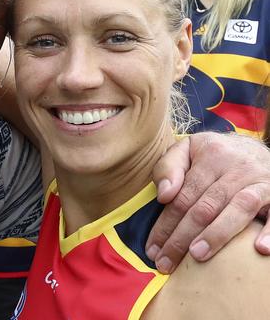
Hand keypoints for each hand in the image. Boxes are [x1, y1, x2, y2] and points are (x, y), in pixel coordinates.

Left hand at [147, 132, 269, 272]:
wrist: (256, 148)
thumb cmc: (215, 155)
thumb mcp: (188, 149)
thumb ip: (169, 167)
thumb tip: (163, 195)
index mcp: (210, 156)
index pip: (183, 196)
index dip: (165, 224)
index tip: (152, 249)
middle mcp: (236, 168)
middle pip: (204, 207)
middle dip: (181, 238)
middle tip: (165, 262)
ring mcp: (260, 182)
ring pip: (238, 209)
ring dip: (217, 234)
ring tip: (197, 255)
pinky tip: (260, 249)